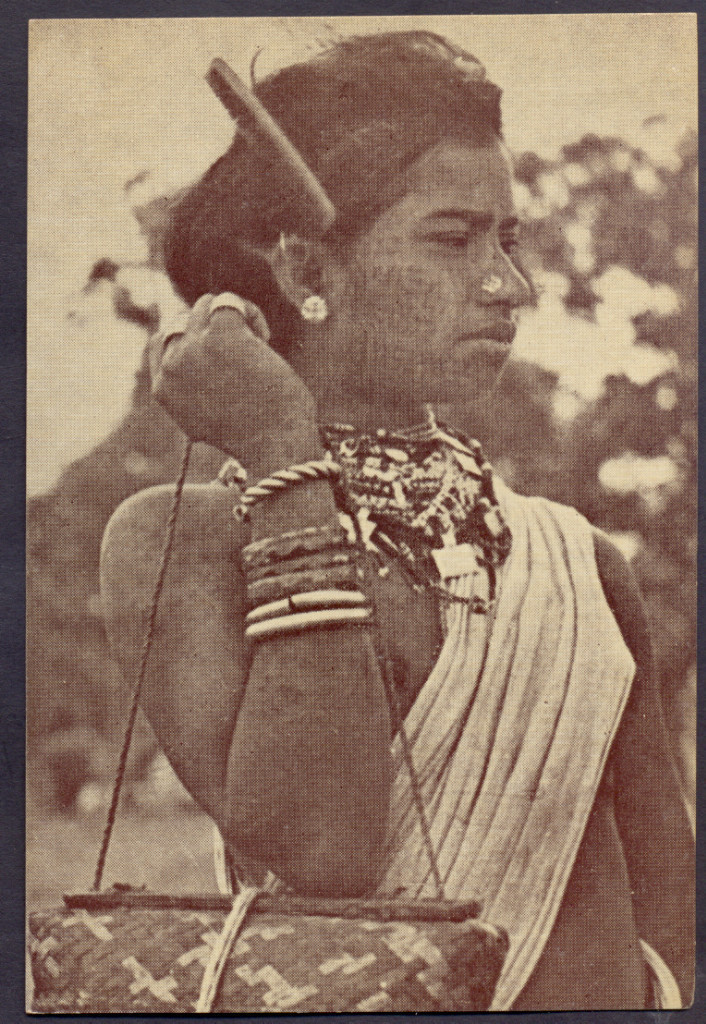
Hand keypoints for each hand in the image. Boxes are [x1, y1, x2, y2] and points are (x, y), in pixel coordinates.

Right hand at [149, 294, 319, 471]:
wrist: (273, 443)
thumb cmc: (253, 437)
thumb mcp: (206, 420)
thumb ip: (193, 391)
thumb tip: (203, 361)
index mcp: (163, 389)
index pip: (159, 342)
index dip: (188, 337)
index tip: (215, 347)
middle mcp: (172, 366)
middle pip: (182, 320)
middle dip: (211, 327)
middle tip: (240, 349)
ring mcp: (194, 347)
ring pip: (204, 305)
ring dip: (232, 318)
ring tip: (257, 342)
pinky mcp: (223, 333)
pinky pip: (229, 302)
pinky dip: (250, 312)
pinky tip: (265, 336)